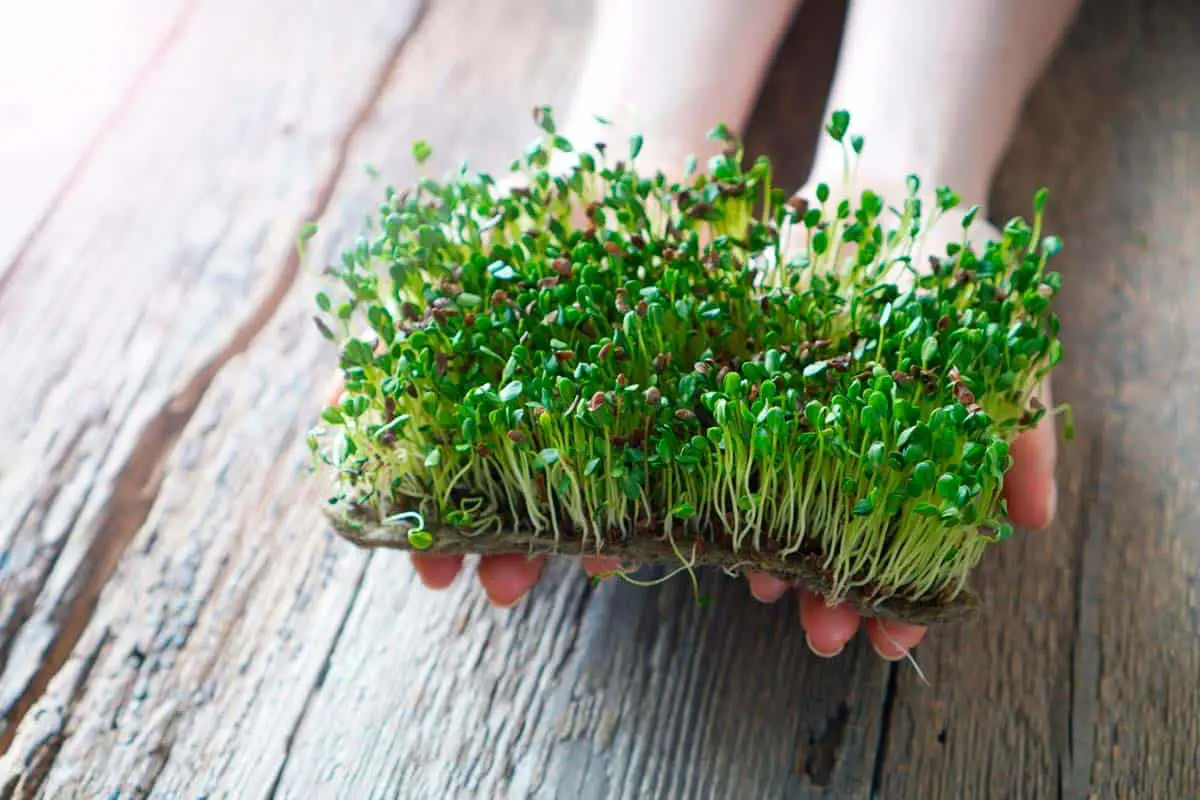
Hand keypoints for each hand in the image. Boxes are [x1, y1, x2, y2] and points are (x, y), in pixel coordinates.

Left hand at [744, 178, 1058, 659]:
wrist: (888, 192)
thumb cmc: (958, 274)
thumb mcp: (1003, 347)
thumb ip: (1020, 429)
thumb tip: (1035, 520)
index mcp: (914, 461)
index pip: (914, 553)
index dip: (907, 603)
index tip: (891, 643)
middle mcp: (851, 455)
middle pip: (840, 544)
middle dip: (831, 594)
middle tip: (821, 635)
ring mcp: (794, 423)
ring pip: (778, 507)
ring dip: (769, 552)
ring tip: (764, 589)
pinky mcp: (743, 383)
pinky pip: (723, 445)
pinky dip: (716, 481)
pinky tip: (711, 515)